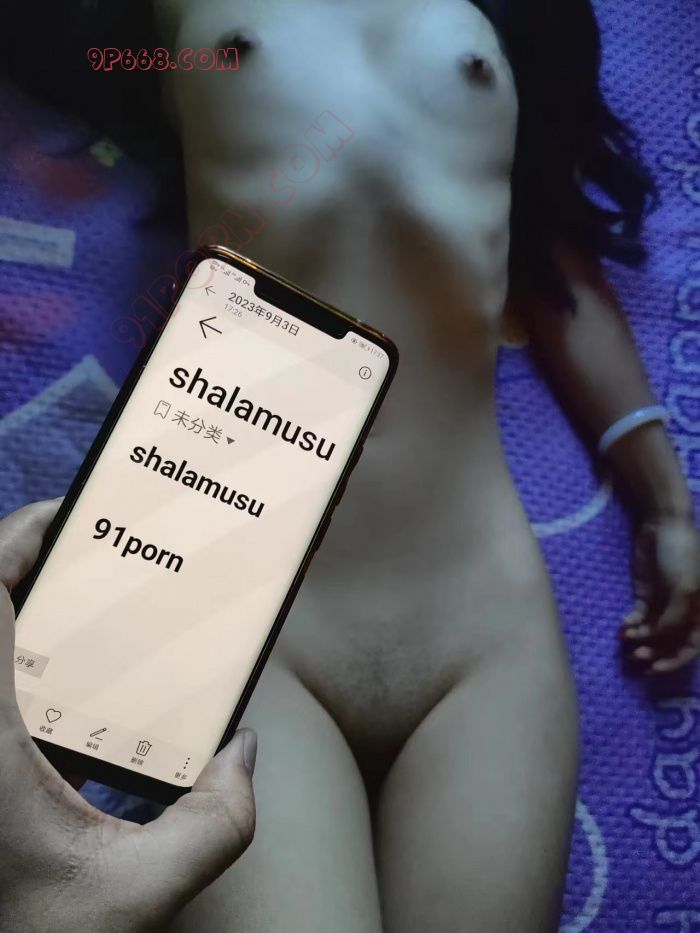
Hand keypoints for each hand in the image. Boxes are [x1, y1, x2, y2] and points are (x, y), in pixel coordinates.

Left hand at [0, 500, 256, 932]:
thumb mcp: (136, 896)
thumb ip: (214, 826)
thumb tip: (242, 753)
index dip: (17, 537)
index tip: (71, 516)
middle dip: (25, 563)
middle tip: (91, 557)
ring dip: (18, 613)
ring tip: (81, 611)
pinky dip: (16, 663)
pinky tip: (63, 693)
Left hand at [620, 513, 699, 674]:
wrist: (663, 525)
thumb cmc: (683, 555)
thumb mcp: (684, 588)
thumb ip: (675, 618)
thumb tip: (658, 640)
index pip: (691, 646)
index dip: (675, 660)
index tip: (656, 668)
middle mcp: (684, 612)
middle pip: (669, 642)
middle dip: (653, 651)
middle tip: (636, 657)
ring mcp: (664, 603)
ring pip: (651, 631)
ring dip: (639, 638)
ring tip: (625, 639)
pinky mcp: (646, 594)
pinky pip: (639, 616)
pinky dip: (631, 624)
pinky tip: (622, 627)